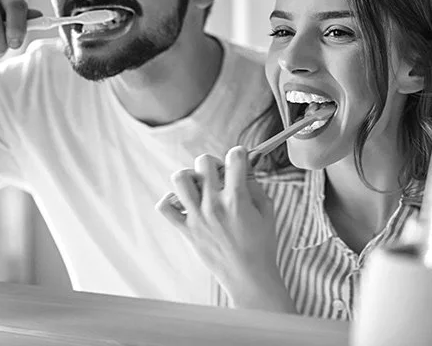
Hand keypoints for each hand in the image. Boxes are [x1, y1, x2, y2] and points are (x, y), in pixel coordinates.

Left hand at [156, 146, 294, 312]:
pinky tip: (184, 202)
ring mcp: (196, 217)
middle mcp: (213, 205)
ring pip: (180, 179)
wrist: (249, 277)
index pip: (234, 158)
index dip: (240, 153)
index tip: (241, 158)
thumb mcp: (267, 210)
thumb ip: (255, 185)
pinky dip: (170, 200)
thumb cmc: (262, 245)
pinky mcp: (186, 231)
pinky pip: (165, 207)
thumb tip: (245, 166)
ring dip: (191, 176)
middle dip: (214, 162)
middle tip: (221, 175)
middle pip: (204, 162)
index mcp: (236, 198)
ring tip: (201, 186)